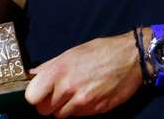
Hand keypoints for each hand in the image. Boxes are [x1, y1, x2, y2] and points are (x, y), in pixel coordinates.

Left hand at [25, 32, 141, 116]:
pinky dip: (79, 109)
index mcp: (59, 70)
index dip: (35, 95)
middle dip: (48, 103)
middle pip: (44, 110)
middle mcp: (69, 87)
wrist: (132, 58)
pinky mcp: (95, 110)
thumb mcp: (72, 52)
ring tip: (75, 92)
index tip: (40, 91)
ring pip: (60, 115)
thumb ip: (50, 67)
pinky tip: (88, 95)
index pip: (31, 96)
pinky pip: (78, 116)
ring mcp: (83, 101)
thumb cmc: (102, 51)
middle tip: (58, 92)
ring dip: (64, 107)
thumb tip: (31, 76)